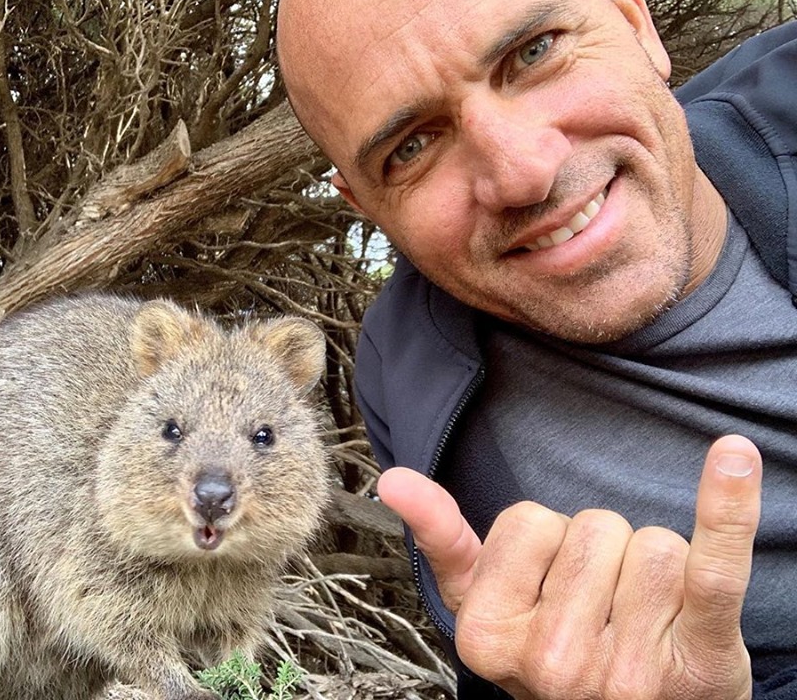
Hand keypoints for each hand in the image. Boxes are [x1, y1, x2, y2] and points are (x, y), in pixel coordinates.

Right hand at [377, 435, 761, 699]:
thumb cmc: (553, 648)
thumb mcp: (483, 605)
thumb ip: (441, 539)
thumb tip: (394, 480)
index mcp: (487, 637)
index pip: (529, 521)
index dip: (546, 543)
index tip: (549, 589)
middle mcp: (553, 662)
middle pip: (596, 529)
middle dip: (604, 554)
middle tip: (603, 609)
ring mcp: (628, 668)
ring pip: (654, 544)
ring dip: (656, 569)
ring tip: (644, 618)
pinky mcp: (702, 659)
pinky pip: (713, 568)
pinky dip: (727, 509)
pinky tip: (734, 458)